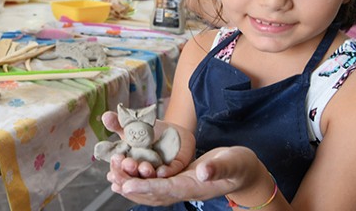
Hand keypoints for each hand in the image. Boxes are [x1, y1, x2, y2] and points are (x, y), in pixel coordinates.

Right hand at [101, 111, 194, 178]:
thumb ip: (118, 123)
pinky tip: (162, 171)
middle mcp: (140, 169)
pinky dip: (165, 172)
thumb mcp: (131, 125)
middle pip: (133, 174)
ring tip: (145, 167)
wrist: (171, 130)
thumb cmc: (148, 130)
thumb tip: (105, 116)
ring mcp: (156, 170)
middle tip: (129, 163)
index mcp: (127, 160)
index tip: (116, 158)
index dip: (117, 165)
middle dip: (130, 170)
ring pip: (150, 176)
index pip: (119, 167)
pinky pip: (170, 172)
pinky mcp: (173, 169)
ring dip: (147, 173)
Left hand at [108, 146, 270, 206]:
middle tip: (112, 179)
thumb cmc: (239, 166)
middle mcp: (183, 190)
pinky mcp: (177, 181)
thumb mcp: (232, 163)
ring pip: (151, 190)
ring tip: (113, 178)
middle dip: (131, 187)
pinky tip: (127, 175)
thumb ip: (218, 168)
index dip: (146, 187)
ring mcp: (180, 187)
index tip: (127, 184)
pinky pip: (154, 184)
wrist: (243, 172)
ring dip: (131, 185)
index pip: (166, 189)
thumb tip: (204, 171)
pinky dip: (139, 180)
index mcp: (194, 186)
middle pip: (152, 193)